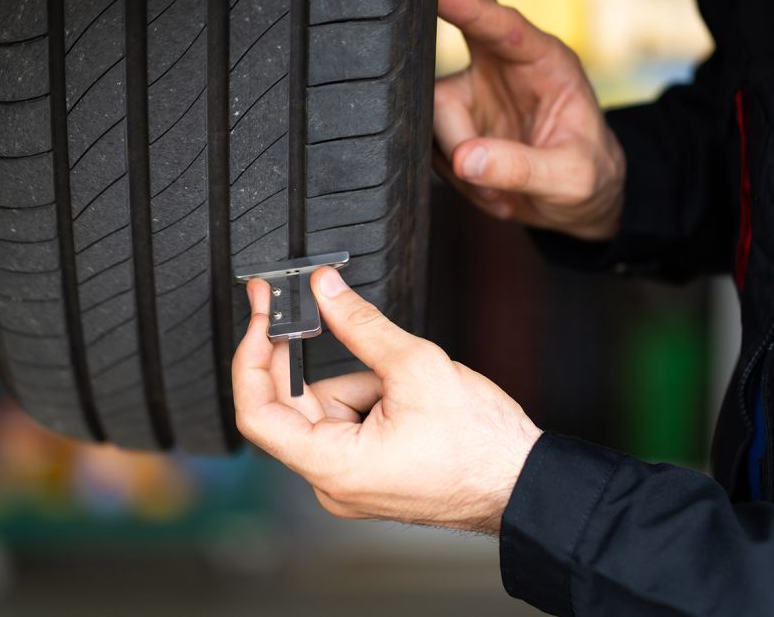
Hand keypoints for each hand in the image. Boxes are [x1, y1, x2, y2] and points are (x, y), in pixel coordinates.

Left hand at [231, 268, 542, 533]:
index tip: (260, 316)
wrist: (522, 483)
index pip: (257, 413)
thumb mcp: (417, 366)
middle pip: (294, 406)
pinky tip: (407, 395)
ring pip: (326, 410)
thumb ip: (359, 323)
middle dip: (312, 358)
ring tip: (404, 381)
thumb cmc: (482, 446)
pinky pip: (348, 424)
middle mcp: (333, 483)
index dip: (251, 357)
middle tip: (311, 303)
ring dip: (356, 380)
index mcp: (334, 467)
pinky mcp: (368, 474)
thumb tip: (324, 290)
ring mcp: (350, 481)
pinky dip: (369, 397)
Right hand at [435, 0, 625, 240]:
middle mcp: (505, 65)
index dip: (465, 7)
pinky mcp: (457, 120)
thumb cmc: (588, 180)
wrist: (578, 204)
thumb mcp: (570, 178)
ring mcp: (476, 91)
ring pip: (435, 109)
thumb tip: (465, 160)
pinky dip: (455, 173)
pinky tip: (488, 189)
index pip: (501, 24)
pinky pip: (433, 141)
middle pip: (465, 12)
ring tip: (498, 193)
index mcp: (545, 61)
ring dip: (458, 158)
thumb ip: (522, 168)